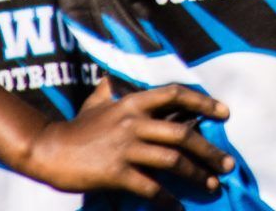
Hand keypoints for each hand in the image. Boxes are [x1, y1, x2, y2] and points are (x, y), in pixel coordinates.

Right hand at [19, 79, 234, 199]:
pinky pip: (150, 187)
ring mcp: (125, 148)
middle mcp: (133, 122)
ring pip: (172, 160)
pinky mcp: (115, 173)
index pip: (175, 94)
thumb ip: (112, 90)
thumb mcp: (96, 102)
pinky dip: (168, 199)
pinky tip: (178, 207)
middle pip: (183, 133)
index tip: (225, 113)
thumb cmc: (75, 127)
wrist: (46, 150)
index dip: (203, 101)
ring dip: (197, 174)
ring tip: (213, 185)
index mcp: (132, 102)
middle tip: (229, 163)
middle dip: (210, 150)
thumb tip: (116, 77)